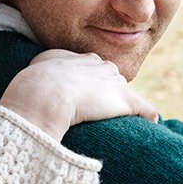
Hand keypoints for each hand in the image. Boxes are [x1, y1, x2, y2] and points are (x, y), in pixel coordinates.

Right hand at [0, 49, 156, 141]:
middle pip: (111, 77)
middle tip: (100, 109)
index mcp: (79, 59)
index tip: (84, 96)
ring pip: (125, 92)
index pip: (91, 68)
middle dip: (108, 91)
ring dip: (125, 106)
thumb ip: (39, 72)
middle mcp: (100, 65)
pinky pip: (145, 108)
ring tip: (124, 122)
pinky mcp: (125, 101)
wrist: (45, 94)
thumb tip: (32, 85)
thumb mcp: (34, 70)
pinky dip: (148, 116)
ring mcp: (113, 84)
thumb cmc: (33, 86)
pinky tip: (150, 124)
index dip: (88, 84)